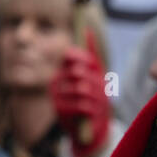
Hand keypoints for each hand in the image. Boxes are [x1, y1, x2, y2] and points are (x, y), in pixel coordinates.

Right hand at [49, 34, 109, 156]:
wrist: (89, 126)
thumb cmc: (93, 96)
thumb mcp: (94, 74)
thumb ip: (90, 53)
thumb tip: (87, 30)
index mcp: (62, 70)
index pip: (68, 55)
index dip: (82, 57)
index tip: (93, 65)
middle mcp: (55, 82)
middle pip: (78, 72)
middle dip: (95, 80)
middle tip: (102, 89)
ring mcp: (55, 97)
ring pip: (82, 89)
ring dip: (95, 95)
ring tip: (98, 102)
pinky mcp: (60, 112)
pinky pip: (81, 105)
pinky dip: (92, 108)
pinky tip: (92, 111)